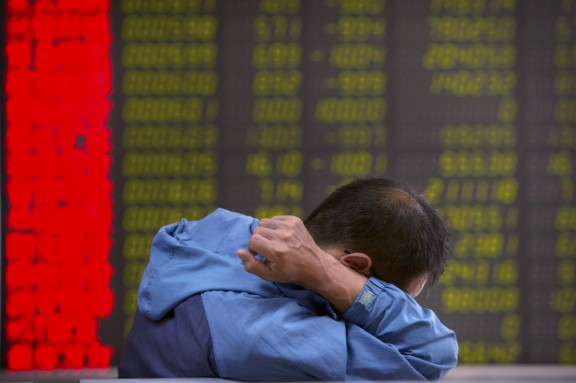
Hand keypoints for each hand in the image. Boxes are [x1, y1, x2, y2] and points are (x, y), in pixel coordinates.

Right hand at [237, 216, 367, 311]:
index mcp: (277, 251)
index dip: (253, 248)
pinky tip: (282, 236)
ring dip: (266, 232)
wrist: (314, 265)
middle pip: (257, 230)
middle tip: (268, 249)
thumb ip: (251, 265)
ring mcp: (291, 226)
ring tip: (274, 242)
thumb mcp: (269, 275)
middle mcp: (284, 236)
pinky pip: (275, 218)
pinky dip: (275, 226)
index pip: (253, 240)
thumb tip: (239, 251)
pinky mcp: (295, 220)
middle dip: (259, 240)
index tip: (260, 255)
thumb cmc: (290, 272)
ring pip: (265, 222)